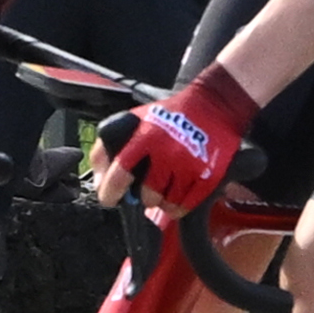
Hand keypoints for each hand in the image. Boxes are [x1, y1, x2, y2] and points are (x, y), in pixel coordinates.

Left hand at [92, 62, 265, 216]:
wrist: (212, 106)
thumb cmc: (170, 114)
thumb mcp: (132, 121)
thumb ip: (109, 149)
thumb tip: (100, 182)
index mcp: (145, 137)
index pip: (121, 172)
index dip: (110, 191)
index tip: (108, 199)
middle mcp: (167, 153)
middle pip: (147, 195)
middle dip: (143, 196)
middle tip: (146, 188)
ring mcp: (188, 166)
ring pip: (166, 204)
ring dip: (161, 201)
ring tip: (164, 187)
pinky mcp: (207, 176)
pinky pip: (186, 206)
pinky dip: (178, 206)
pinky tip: (177, 193)